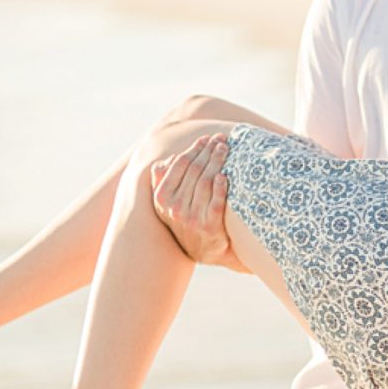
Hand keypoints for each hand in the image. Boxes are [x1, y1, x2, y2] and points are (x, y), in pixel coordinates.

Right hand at [151, 133, 235, 265]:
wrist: (203, 249)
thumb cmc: (185, 218)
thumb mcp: (166, 203)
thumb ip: (162, 181)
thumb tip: (164, 161)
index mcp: (162, 199)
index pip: (179, 165)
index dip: (194, 149)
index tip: (206, 139)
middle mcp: (175, 209)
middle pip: (195, 170)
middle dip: (208, 150)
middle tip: (220, 139)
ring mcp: (192, 218)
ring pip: (206, 181)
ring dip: (217, 161)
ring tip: (225, 148)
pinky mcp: (210, 227)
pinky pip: (217, 201)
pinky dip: (221, 186)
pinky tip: (225, 175)